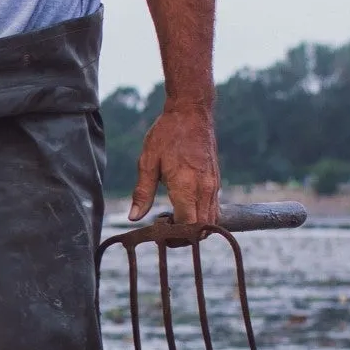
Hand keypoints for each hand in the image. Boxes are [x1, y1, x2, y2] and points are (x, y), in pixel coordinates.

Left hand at [128, 101, 220, 224]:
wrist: (192, 113)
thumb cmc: (166, 135)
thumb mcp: (147, 162)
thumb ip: (142, 192)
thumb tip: (134, 217)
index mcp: (186, 185)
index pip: (188, 224)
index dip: (175, 234)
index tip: (159, 232)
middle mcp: (205, 188)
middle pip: (202, 227)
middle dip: (185, 236)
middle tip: (165, 232)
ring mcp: (213, 185)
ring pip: (211, 219)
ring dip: (194, 227)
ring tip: (172, 221)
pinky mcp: (216, 181)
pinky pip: (213, 207)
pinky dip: (202, 216)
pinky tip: (183, 209)